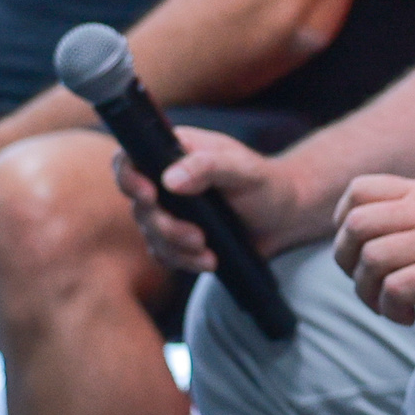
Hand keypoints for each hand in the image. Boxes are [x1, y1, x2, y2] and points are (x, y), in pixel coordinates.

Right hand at [108, 127, 312, 270]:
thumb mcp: (244, 169)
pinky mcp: (179, 239)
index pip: (131, 159)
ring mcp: (171, 212)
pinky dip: (186, 262)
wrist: (286, 217)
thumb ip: (209, 166)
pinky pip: (166, 255)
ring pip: (151, 235)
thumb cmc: (267, 183)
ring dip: (177, 247)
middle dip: (165, 226)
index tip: (149, 195)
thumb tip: (169, 179)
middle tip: (197, 235)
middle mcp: (166, 181)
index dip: (129, 177)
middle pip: (139, 205)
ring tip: (208, 250)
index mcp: (174, 153)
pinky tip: (211, 261)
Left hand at [333, 177, 414, 329]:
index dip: (343, 224)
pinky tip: (410, 318)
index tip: (358, 253)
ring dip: (369, 293)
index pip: (359, 190)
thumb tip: (364, 233)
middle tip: (369, 286)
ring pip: (372, 258)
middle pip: (356, 225)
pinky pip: (397, 288)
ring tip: (391, 307)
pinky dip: (392, 309)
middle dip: (347, 262)